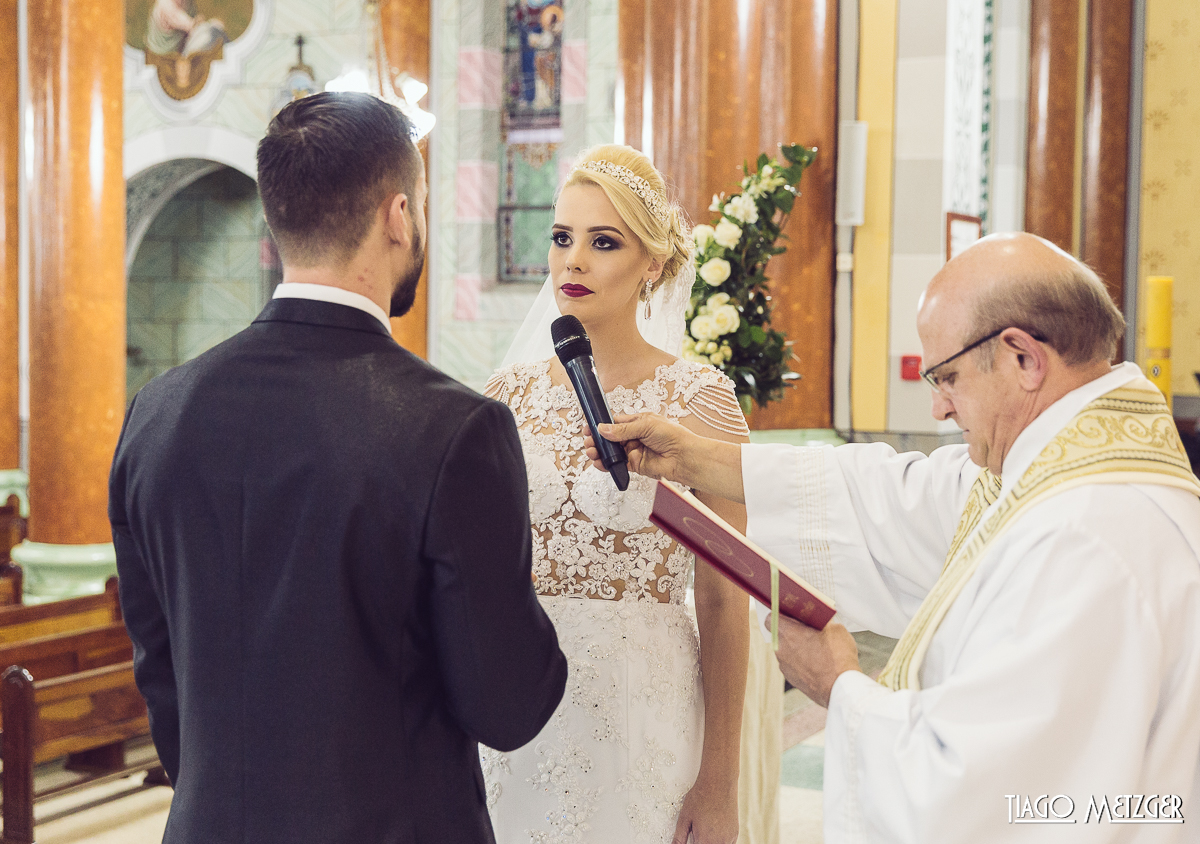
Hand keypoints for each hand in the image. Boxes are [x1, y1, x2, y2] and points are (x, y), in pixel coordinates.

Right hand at [586, 414, 744, 501]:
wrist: (684, 456)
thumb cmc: (672, 436)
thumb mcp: (645, 425)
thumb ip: (622, 429)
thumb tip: (603, 429)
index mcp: (637, 422)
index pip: (614, 422)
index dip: (601, 425)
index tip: (589, 427)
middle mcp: (634, 436)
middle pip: (610, 438)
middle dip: (597, 440)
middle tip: (588, 441)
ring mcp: (634, 451)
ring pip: (611, 452)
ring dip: (599, 452)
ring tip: (591, 452)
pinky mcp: (635, 465)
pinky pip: (617, 465)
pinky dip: (606, 465)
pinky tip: (599, 463)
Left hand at [671, 773, 737, 843]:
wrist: (719, 783)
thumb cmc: (701, 797)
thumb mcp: (685, 818)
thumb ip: (679, 837)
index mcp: (704, 841)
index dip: (692, 843)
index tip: (692, 836)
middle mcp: (719, 843)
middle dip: (700, 841)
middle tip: (697, 830)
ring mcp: (729, 839)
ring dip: (709, 842)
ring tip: (705, 828)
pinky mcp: (735, 834)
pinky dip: (719, 841)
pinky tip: (714, 830)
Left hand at [772, 618, 859, 707]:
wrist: (841, 688)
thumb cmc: (837, 656)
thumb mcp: (835, 628)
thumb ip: (820, 622)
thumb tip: (818, 621)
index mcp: (787, 632)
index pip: (771, 617)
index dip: (780, 613)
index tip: (790, 612)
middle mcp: (780, 649)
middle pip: (780, 634)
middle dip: (792, 631)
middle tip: (808, 628)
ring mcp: (784, 666)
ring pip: (787, 650)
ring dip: (797, 647)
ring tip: (816, 647)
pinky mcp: (792, 679)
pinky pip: (793, 665)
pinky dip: (802, 662)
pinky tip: (817, 662)